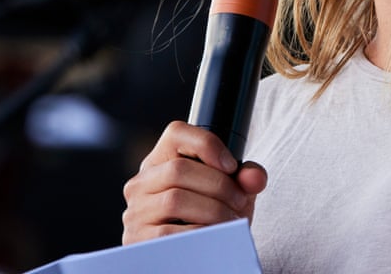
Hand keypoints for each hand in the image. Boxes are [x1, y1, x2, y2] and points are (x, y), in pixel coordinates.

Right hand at [121, 120, 267, 243]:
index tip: (231, 166)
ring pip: (175, 199)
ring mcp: (136, 210)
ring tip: (231, 220)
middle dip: (218, 185)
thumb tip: (254, 177)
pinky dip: (198, 233)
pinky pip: (169, 233)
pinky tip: (213, 237)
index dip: (207, 144)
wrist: (196, 257)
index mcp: (161, 161)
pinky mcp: (137, 239)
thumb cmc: (213, 216)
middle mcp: (142, 182)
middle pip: (178, 169)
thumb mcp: (232, 192)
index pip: (176, 133)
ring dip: (212, 211)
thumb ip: (246, 178)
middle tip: (239, 201)